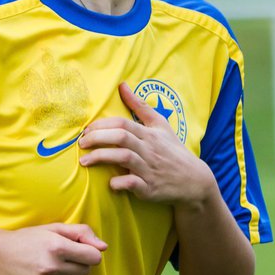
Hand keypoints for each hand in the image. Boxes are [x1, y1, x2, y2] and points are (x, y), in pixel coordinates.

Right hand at [0, 223, 106, 274]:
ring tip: (51, 267)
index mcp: (57, 247)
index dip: (89, 252)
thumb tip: (104, 247)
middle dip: (78, 263)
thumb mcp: (54, 229)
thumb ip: (82, 233)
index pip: (94, 257)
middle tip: (60, 256)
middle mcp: (51, 267)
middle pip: (85, 271)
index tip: (79, 250)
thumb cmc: (28, 239)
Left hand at [78, 82, 214, 207]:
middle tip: (81, 143)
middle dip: (98, 138)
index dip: (102, 125)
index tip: (86, 130)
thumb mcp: (160, 125)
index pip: (123, 124)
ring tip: (84, 161)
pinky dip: (120, 183)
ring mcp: (149, 169)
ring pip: (124, 158)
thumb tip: (122, 85)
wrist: (193, 181)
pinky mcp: (150, 189)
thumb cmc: (172, 150)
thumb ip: (139, 106)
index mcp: (149, 134)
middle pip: (121, 138)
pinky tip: (110, 183)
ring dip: (102, 158)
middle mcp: (149, 150)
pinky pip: (133, 184)